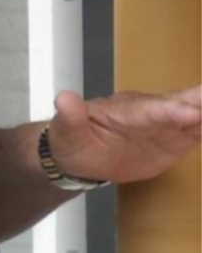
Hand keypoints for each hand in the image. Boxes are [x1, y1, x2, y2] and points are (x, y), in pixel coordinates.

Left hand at [49, 86, 201, 182]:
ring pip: (197, 115)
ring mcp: (165, 124)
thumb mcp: (66, 131)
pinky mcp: (174, 138)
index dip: (171, 111)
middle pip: (181, 105)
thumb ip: (70, 116)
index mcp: (124, 111)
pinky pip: (201, 130)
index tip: (191, 111)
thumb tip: (64, 98)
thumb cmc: (72, 139)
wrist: (79, 154)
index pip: (150, 111)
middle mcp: (149, 112)